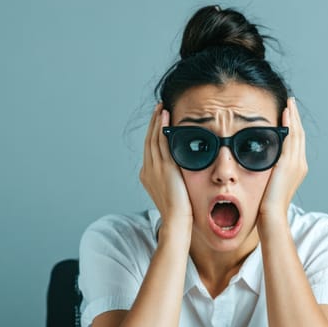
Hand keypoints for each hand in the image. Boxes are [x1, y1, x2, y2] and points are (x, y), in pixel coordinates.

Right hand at [139, 103, 193, 226]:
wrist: (176, 219)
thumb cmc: (179, 210)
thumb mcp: (172, 189)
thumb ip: (173, 177)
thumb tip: (180, 170)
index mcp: (147, 175)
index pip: (150, 149)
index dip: (153, 133)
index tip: (158, 121)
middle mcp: (147, 169)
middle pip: (149, 140)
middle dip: (153, 123)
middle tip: (158, 108)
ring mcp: (154, 167)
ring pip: (153, 138)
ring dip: (157, 121)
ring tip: (161, 107)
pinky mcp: (164, 166)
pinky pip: (161, 142)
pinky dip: (162, 127)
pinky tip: (165, 117)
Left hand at [259, 97, 307, 221]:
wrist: (271, 216)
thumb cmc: (266, 204)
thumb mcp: (269, 182)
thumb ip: (269, 170)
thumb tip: (261, 160)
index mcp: (296, 168)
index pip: (296, 142)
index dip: (294, 126)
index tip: (289, 114)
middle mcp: (300, 164)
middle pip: (300, 135)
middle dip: (295, 117)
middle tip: (290, 102)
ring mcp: (296, 164)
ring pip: (297, 134)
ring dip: (293, 117)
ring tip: (289, 103)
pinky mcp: (288, 164)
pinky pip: (291, 139)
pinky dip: (289, 125)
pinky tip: (285, 114)